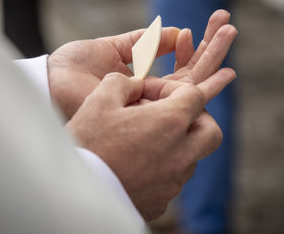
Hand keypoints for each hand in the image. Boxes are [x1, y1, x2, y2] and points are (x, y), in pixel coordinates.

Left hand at [48, 9, 235, 119]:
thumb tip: (178, 31)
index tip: (199, 25)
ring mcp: (153, 105)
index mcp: (144, 79)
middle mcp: (152, 94)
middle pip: (190, 71)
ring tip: (231, 30)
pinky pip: (183, 98)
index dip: (192, 45)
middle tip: (230, 24)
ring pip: (193, 82)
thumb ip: (147, 42)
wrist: (53, 83)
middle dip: (211, 47)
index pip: (178, 62)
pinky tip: (224, 69)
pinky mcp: (151, 113)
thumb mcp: (114, 46)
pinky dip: (205, 84)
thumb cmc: (76, 66)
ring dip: (213, 57)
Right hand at [66, 72, 229, 220]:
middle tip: (172, 114)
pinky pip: (173, 179)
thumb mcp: (100, 99)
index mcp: (170, 123)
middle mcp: (180, 154)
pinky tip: (138, 161)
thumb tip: (135, 84)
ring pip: (193, 157)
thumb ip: (123, 82)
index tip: (151, 92)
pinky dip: (165, 166)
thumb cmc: (88, 142)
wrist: (72, 192)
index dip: (173, 88)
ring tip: (149, 137)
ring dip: (180, 142)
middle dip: (197, 118)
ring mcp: (172, 181)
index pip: (195, 95)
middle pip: (211, 131)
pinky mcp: (161, 201)